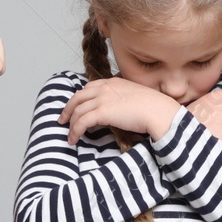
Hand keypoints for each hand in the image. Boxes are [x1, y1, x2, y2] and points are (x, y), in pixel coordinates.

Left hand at [59, 77, 179, 145]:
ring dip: (71, 124)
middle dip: (68, 109)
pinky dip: (75, 131)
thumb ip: (124, 99)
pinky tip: (74, 139)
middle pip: (78, 97)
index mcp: (114, 82)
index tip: (76, 107)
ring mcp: (102, 99)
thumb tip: (120, 111)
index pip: (89, 87)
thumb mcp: (137, 96)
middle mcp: (105, 88)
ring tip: (69, 135)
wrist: (158, 111)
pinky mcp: (102, 112)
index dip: (80, 98)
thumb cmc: (155, 107)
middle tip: (63, 120)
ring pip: (77, 111)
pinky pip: (81, 122)